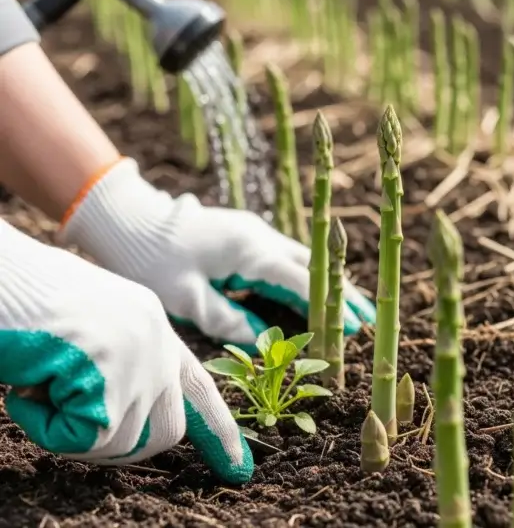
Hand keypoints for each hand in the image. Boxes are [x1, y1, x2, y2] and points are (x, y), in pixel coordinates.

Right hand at [0, 220, 252, 482]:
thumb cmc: (22, 299)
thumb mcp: (87, 330)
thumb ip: (119, 365)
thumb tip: (122, 420)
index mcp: (153, 325)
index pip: (199, 386)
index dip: (218, 430)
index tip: (239, 467)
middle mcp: (156, 339)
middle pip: (166, 431)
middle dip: (118, 446)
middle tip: (64, 421)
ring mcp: (137, 354)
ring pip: (122, 441)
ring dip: (69, 431)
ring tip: (37, 384)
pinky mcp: (109, 371)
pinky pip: (84, 438)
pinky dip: (44, 427)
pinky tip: (26, 386)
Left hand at [60, 158, 375, 347]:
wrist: (129, 220)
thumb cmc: (152, 260)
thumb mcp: (186, 299)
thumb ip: (229, 321)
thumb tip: (265, 341)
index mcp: (251, 251)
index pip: (302, 282)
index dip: (331, 305)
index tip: (355, 326)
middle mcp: (260, 237)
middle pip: (312, 267)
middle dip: (341, 293)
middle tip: (368, 318)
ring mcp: (255, 232)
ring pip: (302, 260)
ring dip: (326, 283)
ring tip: (351, 308)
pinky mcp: (246, 235)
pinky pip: (285, 257)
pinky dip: (305, 276)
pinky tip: (315, 291)